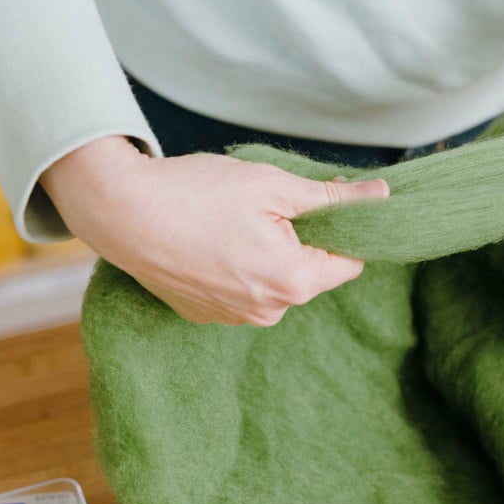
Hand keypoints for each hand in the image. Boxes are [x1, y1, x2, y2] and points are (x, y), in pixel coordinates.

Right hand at [40, 137, 388, 324]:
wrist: (121, 211)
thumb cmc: (198, 193)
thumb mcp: (275, 185)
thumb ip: (333, 197)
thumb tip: (381, 197)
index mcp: (294, 281)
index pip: (349, 264)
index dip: (342, 231)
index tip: (319, 205)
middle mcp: (269, 311)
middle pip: (310, 274)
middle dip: (300, 241)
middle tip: (265, 206)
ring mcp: (234, 318)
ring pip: (275, 282)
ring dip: (267, 255)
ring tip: (231, 222)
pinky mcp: (205, 315)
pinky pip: (240, 290)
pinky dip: (236, 267)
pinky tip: (210, 240)